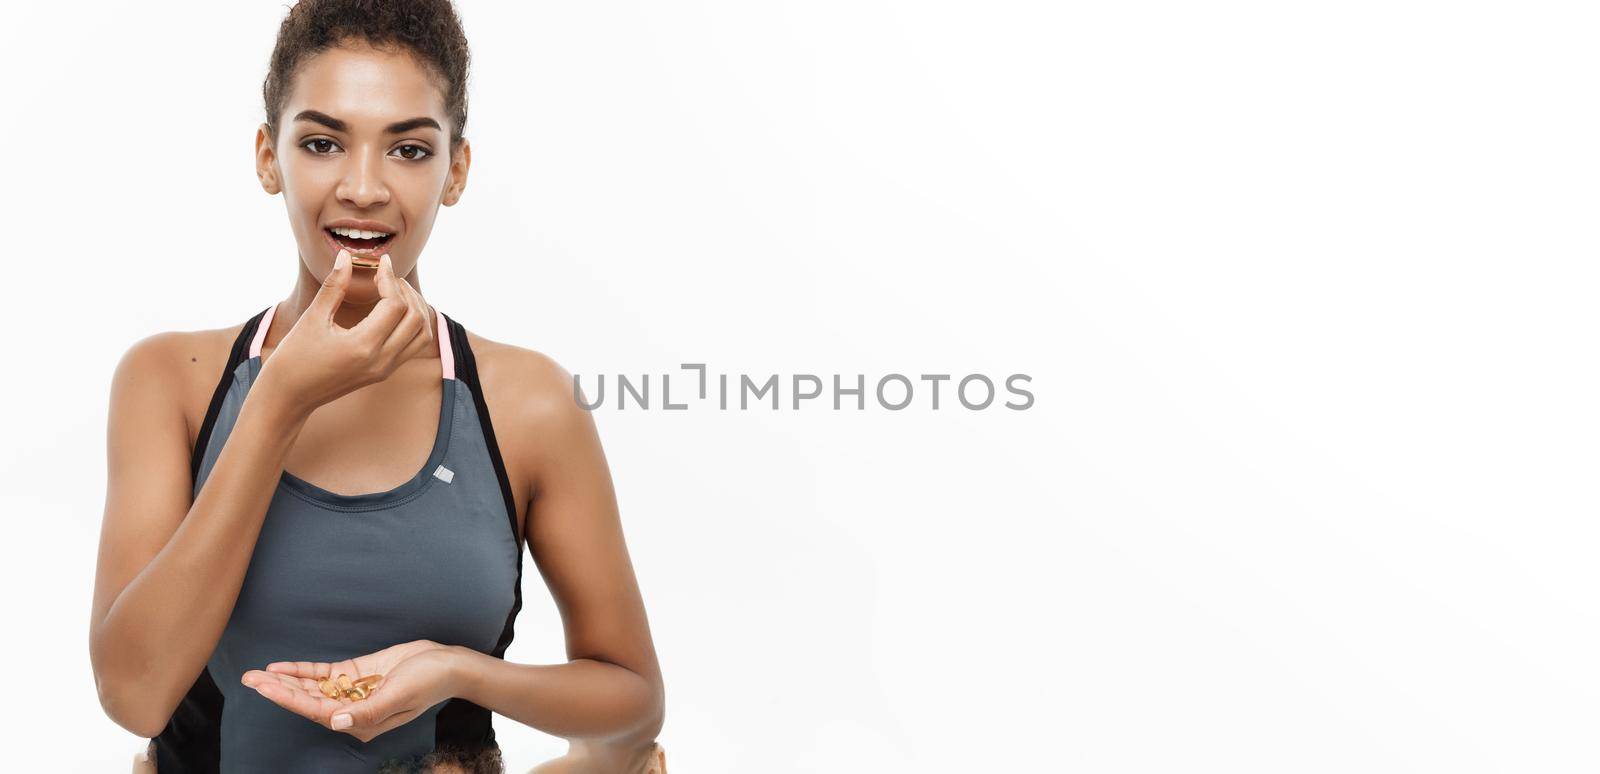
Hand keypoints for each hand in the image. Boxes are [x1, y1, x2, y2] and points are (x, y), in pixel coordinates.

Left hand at [240, 639, 460, 742]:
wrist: (448, 664)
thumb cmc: (428, 682)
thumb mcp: (399, 697)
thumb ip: (368, 711)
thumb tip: (336, 721)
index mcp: (361, 723)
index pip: (317, 711)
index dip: (290, 699)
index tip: (267, 686)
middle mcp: (352, 711)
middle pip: (308, 701)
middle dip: (279, 690)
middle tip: (250, 678)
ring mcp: (353, 692)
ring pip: (312, 688)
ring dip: (286, 680)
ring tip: (258, 674)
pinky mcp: (356, 674)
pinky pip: (324, 674)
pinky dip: (303, 671)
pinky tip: (283, 667)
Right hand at [258, 250, 436, 415]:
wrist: (289, 397)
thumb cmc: (294, 358)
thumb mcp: (312, 318)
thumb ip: (334, 286)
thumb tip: (346, 255)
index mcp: (363, 347)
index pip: (395, 305)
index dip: (390, 279)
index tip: (381, 263)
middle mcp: (381, 361)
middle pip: (416, 318)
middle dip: (407, 291)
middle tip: (388, 275)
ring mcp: (386, 369)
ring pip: (422, 334)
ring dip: (416, 308)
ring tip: (395, 290)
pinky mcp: (384, 372)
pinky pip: (414, 346)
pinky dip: (413, 324)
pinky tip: (395, 309)